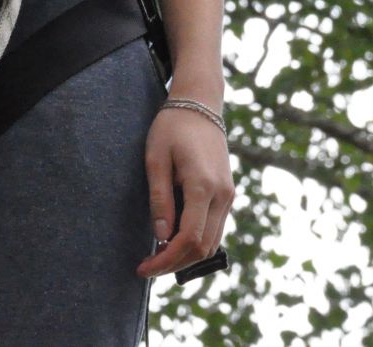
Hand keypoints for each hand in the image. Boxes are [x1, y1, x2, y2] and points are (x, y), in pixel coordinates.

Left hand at [135, 102, 232, 278]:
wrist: (200, 105)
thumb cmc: (172, 128)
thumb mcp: (156, 159)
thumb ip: (159, 198)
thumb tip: (161, 236)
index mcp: (203, 186)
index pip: (188, 239)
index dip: (166, 260)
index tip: (143, 267)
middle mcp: (222, 195)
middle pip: (202, 247)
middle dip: (174, 263)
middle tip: (147, 267)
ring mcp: (229, 195)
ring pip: (212, 242)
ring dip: (186, 255)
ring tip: (158, 256)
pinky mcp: (228, 194)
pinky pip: (215, 229)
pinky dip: (196, 241)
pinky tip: (173, 239)